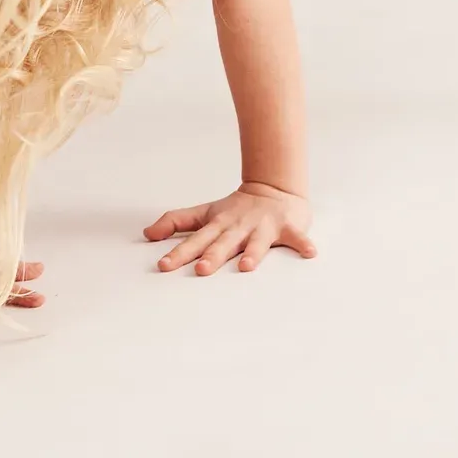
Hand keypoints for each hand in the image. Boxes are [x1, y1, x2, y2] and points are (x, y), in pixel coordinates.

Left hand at [144, 185, 315, 275]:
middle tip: (202, 270)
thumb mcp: (205, 213)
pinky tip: (310, 253)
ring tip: (247, 267)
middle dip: (214, 255)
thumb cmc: (236, 209)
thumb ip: (177, 222)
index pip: (195, 240)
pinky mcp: (287, 226)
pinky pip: (297, 237)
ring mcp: (264, 226)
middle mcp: (239, 226)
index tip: (163, 265)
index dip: (179, 252)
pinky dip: (303, 244)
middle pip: (224, 242)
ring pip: (258, 241)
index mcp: (219, 224)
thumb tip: (147, 233)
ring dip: (253, 253)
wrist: (274, 187)